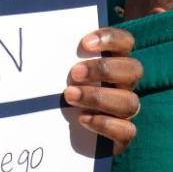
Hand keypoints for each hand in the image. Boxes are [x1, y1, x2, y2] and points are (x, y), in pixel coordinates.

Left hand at [64, 27, 141, 153]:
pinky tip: (83, 119)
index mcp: (113, 62)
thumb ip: (58, 55)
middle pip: (133, 70)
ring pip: (129, 101)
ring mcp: (124, 110)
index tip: (85, 43)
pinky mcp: (122, 135)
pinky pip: (127, 130)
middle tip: (74, 73)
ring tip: (70, 96)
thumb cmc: (56, 93)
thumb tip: (39, 36)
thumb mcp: (56, 72)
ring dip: (99, 97)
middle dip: (103, 69)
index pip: (125, 42)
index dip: (111, 39)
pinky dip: (105, 124)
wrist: (56, 135)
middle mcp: (124, 84)